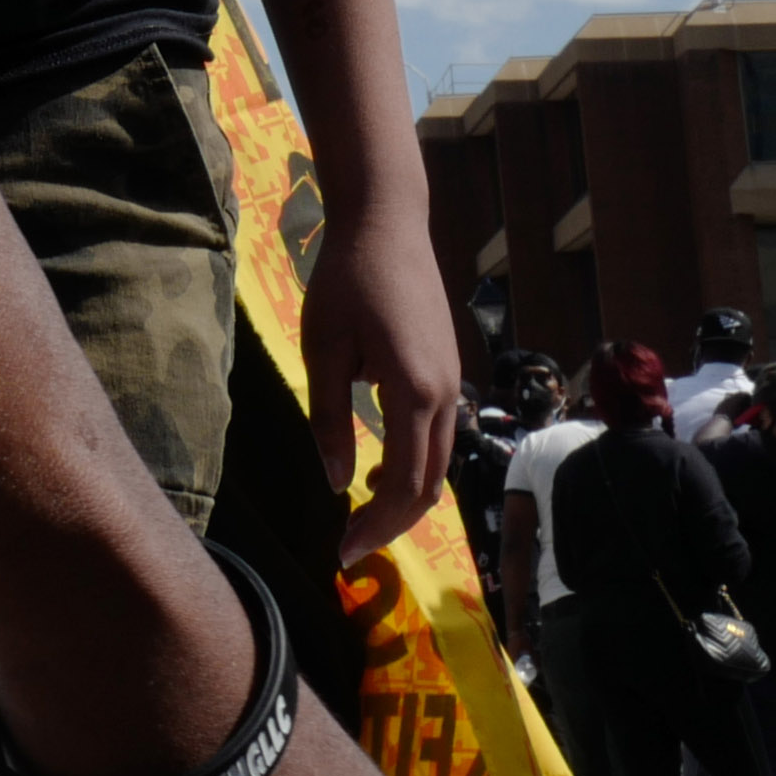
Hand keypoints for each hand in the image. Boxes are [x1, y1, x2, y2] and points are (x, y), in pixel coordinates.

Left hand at [292, 183, 466, 571]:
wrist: (387, 223)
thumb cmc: (346, 281)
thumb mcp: (323, 350)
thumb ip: (330, 420)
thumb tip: (337, 483)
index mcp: (414, 391)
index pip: (403, 483)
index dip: (376, 526)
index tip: (342, 553)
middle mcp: (445, 393)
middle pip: (429, 483)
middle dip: (392, 522)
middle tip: (349, 545)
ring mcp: (452, 380)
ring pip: (439, 462)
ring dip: (405, 495)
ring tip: (361, 513)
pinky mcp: (447, 369)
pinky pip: (439, 435)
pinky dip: (414, 464)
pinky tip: (379, 466)